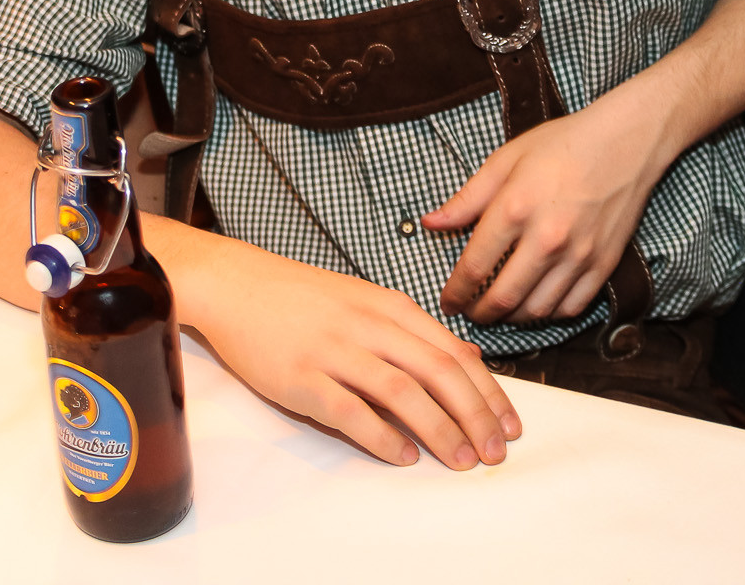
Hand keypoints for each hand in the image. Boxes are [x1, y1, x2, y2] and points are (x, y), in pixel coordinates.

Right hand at [181, 234, 520, 468]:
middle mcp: (367, 324)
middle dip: (475, 416)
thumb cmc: (299, 297)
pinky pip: (350, 411)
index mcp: (388, 305)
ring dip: (439, 430)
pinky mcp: (301, 376)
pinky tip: (404, 456)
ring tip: (461, 460)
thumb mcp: (362, 298)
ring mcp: (333, 350)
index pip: (454, 351)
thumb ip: (408, 329)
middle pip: (438, 372)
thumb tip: (463, 360)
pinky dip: (382, 436)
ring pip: (402, 392)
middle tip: (494, 452)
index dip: (488, 392)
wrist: (234, 284)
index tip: (509, 424)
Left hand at [424, 89, 668, 324]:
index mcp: (515, 209)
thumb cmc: (561, 146)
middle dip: (478, 313)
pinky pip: (571, 308)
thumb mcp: (505, 160)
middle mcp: (547, 239)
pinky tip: (536, 303)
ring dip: (511, 318)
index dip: (455, 292)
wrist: (624, 142)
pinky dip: (549, 314)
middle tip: (468, 312)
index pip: (474, 267)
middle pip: (503, 298)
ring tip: (498, 310)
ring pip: (537, 310)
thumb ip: (466, 198)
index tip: (447, 302)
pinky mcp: (603, 264)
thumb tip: (430, 223)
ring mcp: (578, 255)